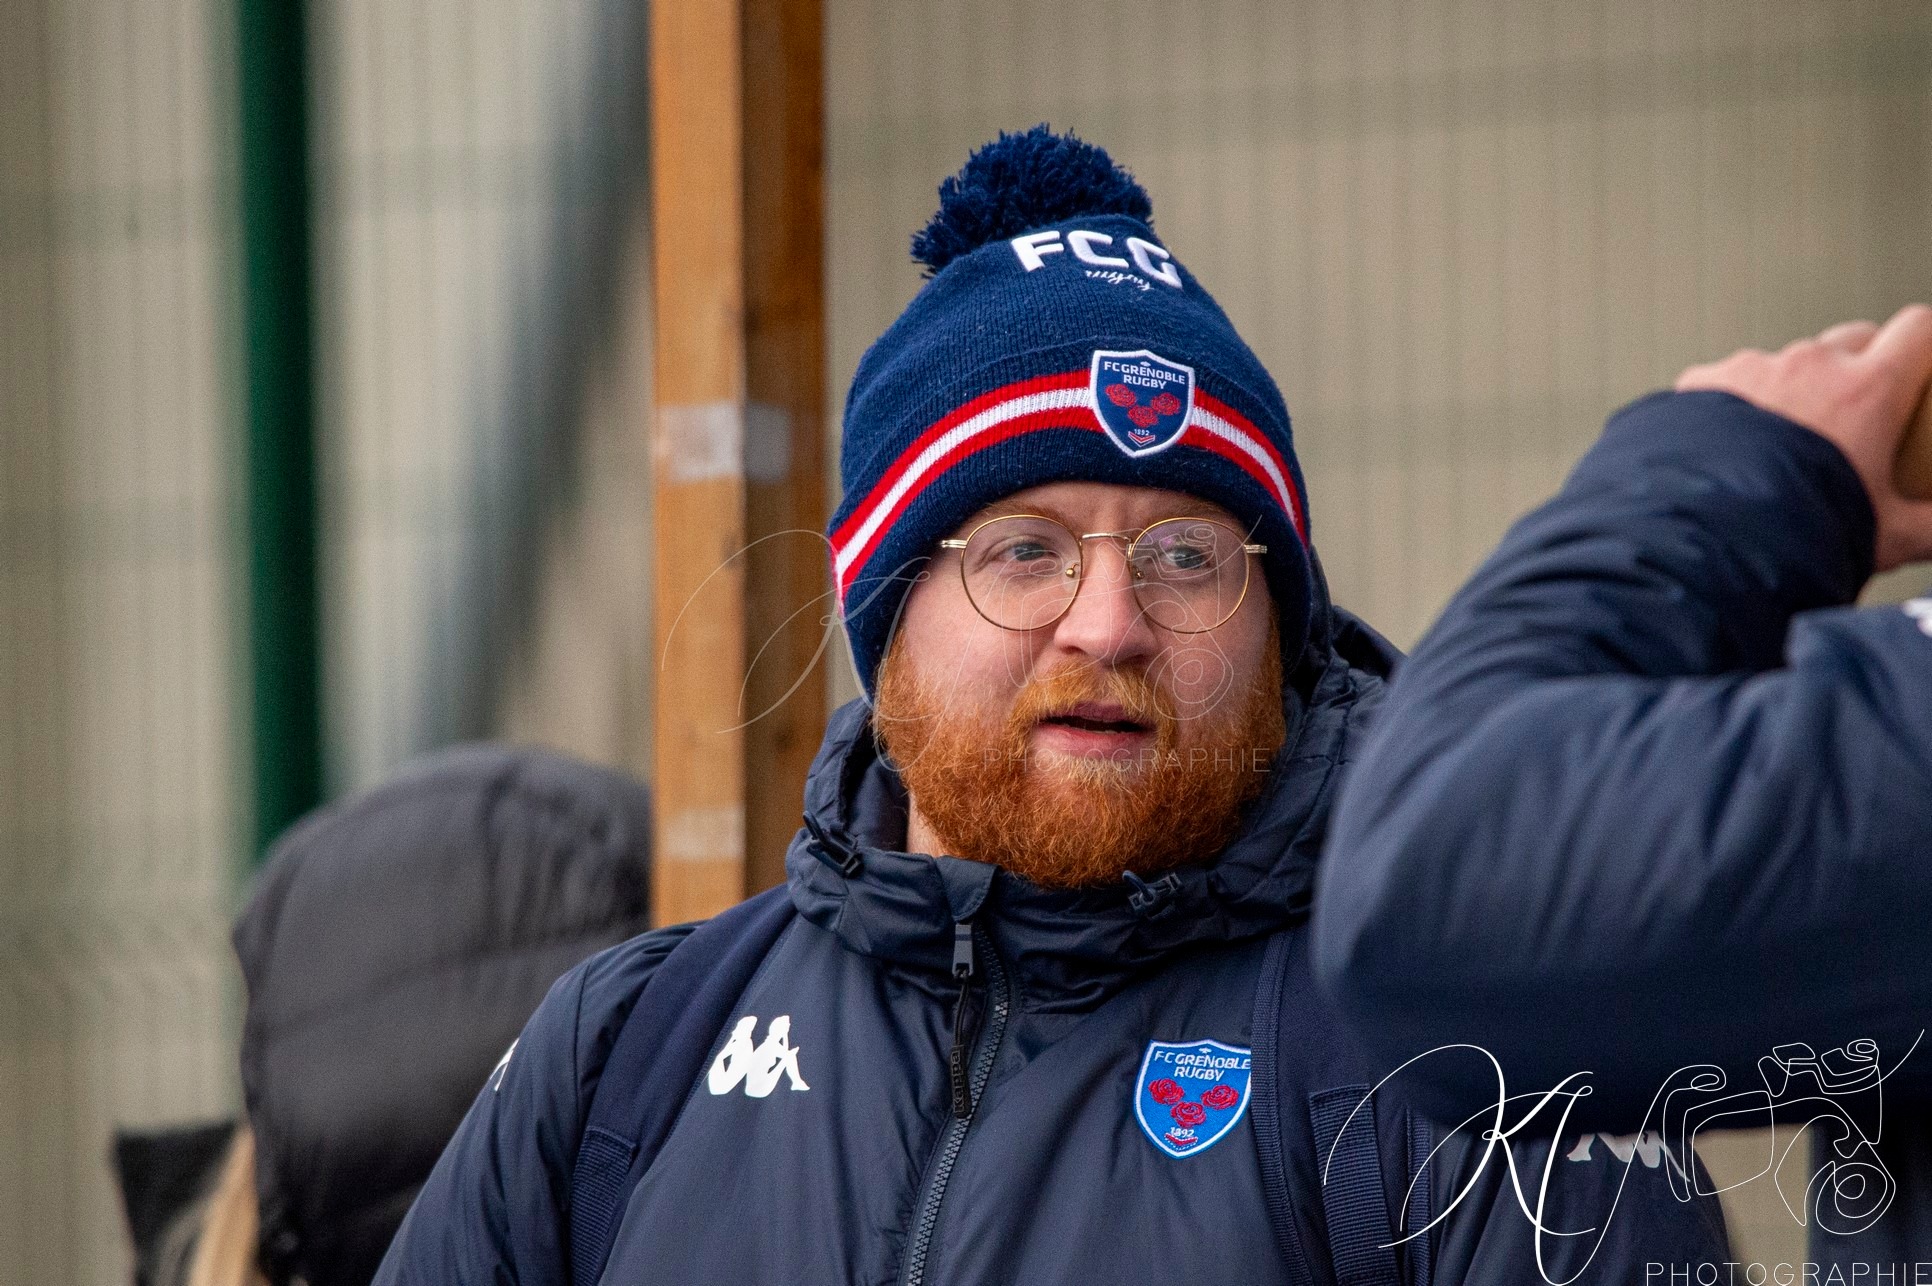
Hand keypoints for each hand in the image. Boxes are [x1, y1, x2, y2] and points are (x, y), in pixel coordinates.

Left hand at [1675, 304, 1931, 571]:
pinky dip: (1738, 403)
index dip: (1927, 344)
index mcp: (1868, 390)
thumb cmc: (1801, 535)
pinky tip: (1731, 448)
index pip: (1920, 329)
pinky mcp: (1702, 381)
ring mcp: (1753, 368)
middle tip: (1858, 414)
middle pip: (1854, 338)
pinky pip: (1730, 379)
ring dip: (1796, 387)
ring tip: (1786, 442)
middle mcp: (1812, 365)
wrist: (1705, 540)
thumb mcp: (1888, 536)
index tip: (1924, 370)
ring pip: (1789, 361)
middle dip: (1863, 364)